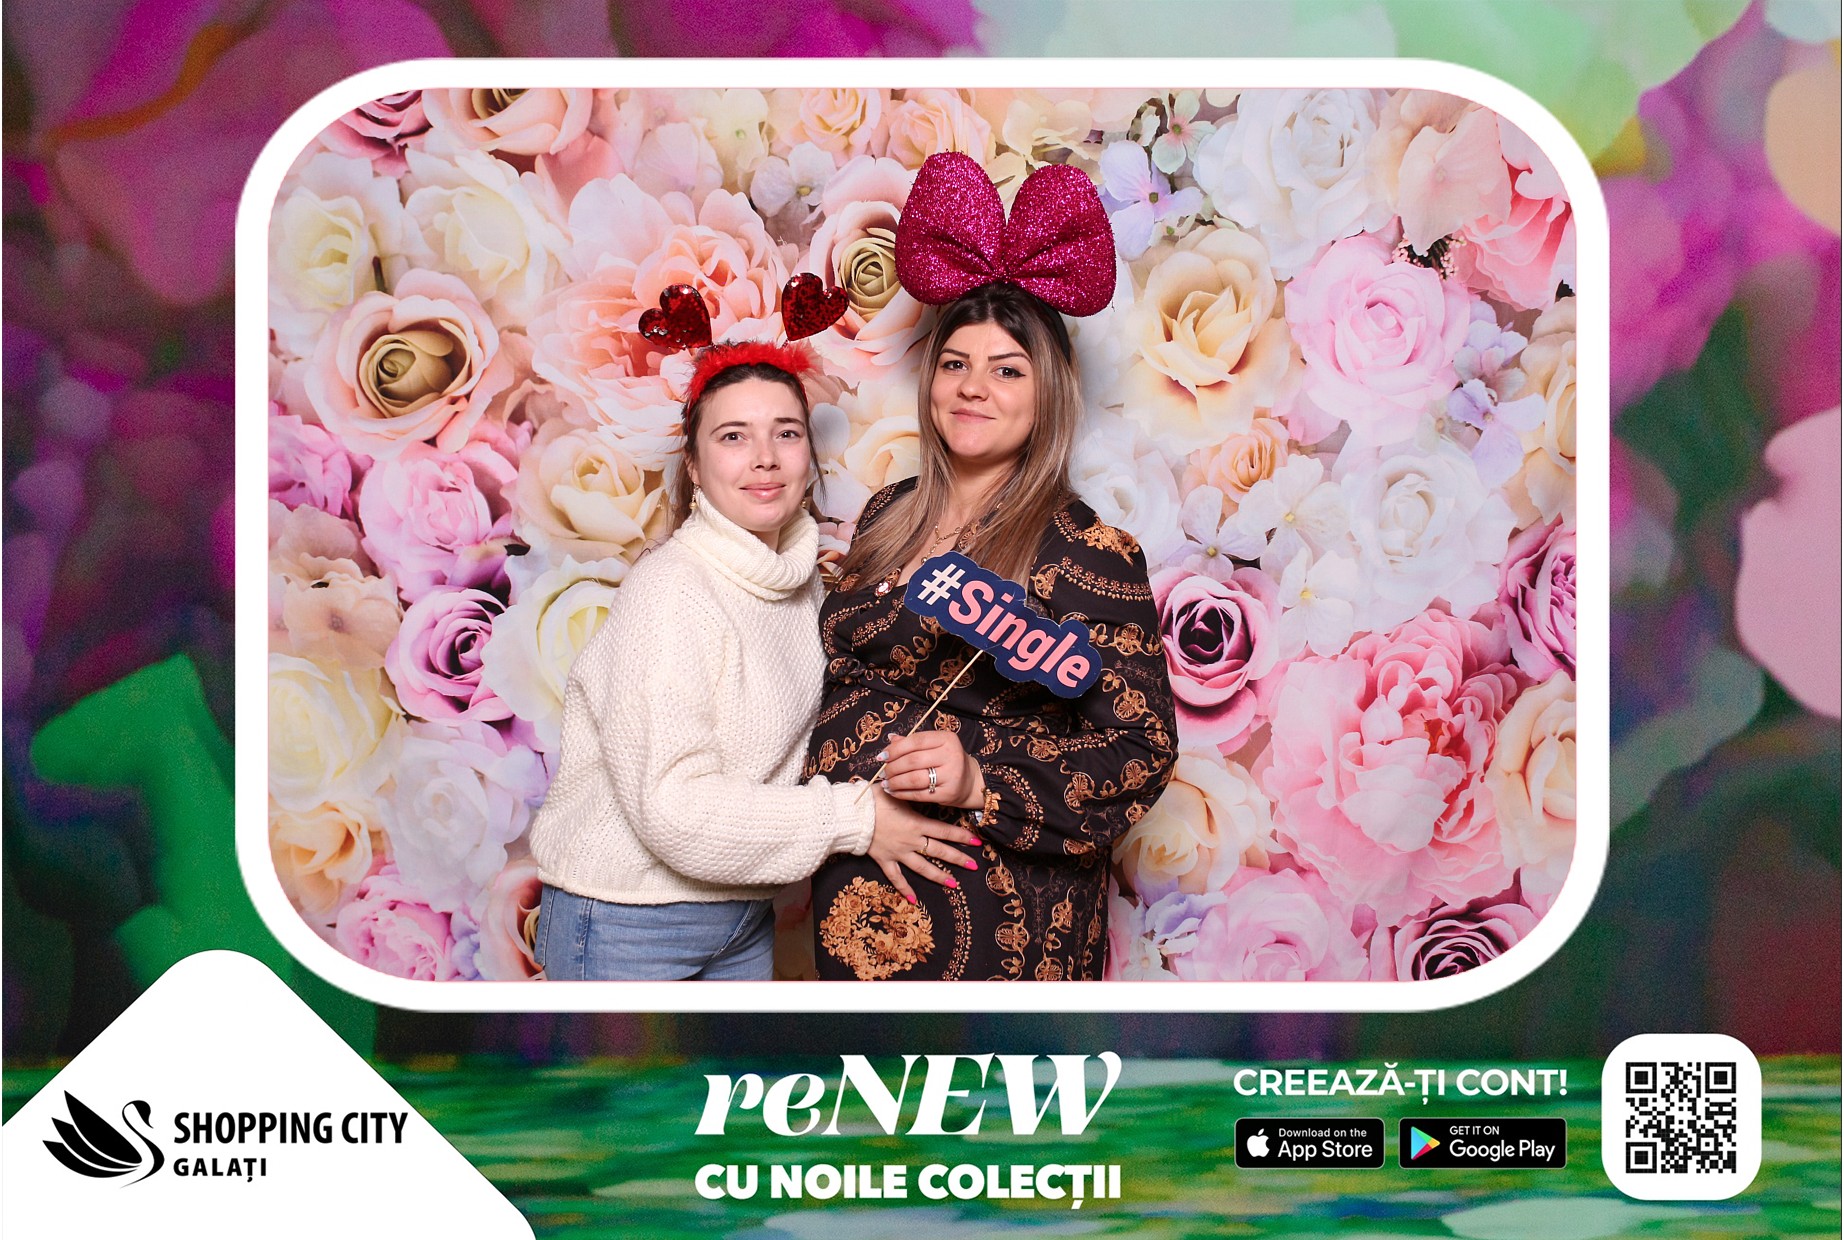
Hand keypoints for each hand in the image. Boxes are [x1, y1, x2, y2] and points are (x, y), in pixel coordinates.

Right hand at [865, 787, 982, 904]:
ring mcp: (899, 852)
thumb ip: (913, 796)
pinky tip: (914, 900)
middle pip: (939, 851)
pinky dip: (904, 889)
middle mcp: (911, 840)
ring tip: (954, 884)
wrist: (852, 816)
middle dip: (958, 859)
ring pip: (923, 867)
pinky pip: (896, 877)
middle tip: (973, 866)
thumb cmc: (873, 800)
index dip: (962, 836)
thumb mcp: (898, 794)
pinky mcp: (885, 860)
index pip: (945, 831)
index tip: (977, 842)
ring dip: (939, 876)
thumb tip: (924, 790)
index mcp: (916, 823)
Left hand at [877, 729, 985, 809]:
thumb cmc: (947, 761)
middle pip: (913, 760)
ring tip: (886, 783)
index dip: (895, 749)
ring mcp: (952, 775)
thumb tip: (890, 739)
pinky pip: (919, 794)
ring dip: (895, 782)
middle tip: (883, 772)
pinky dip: (902, 793)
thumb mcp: (935, 746)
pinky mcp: (948, 793)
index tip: (882, 756)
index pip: (915, 741)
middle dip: (893, 767)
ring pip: (914, 778)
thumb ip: (913, 743)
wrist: (970, 782)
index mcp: (947, 738)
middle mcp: (952, 755)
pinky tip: (894, 792)